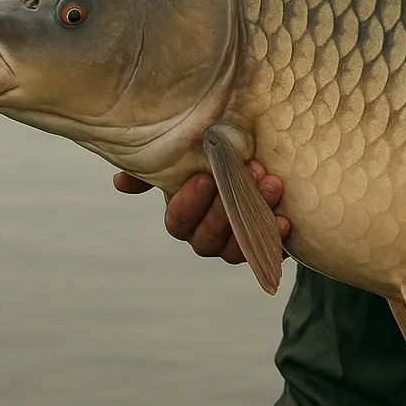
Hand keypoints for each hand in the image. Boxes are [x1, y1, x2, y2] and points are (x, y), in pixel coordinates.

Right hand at [113, 165, 290, 264]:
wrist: (270, 164)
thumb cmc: (225, 157)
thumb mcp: (194, 155)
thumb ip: (161, 166)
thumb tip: (121, 182)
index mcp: (185, 215)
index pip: (178, 222)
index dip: (189, 204)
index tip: (205, 177)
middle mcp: (208, 234)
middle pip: (207, 237)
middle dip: (227, 207)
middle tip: (249, 173)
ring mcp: (237, 243)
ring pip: (236, 246)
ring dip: (254, 215)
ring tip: (272, 185)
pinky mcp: (267, 244)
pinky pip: (267, 250)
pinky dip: (275, 235)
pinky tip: (285, 219)